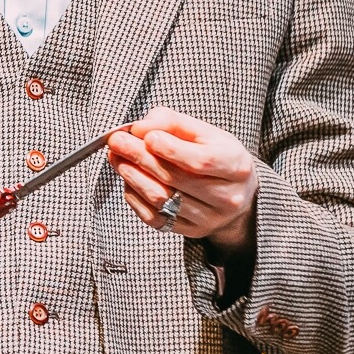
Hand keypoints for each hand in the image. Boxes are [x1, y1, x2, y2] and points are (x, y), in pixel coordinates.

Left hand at [106, 107, 257, 254]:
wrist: (236, 193)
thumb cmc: (216, 155)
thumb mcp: (204, 131)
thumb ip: (172, 122)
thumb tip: (140, 128)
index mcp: (236, 166)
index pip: (201, 161)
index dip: (169, 149)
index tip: (145, 135)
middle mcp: (227, 197)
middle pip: (176, 179)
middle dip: (141, 157)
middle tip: (117, 141)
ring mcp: (209, 218)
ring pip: (163, 199)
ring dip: (133, 177)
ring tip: (118, 158)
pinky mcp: (191, 231)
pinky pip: (155, 218)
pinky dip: (135, 198)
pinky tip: (129, 180)